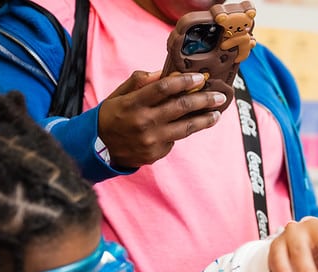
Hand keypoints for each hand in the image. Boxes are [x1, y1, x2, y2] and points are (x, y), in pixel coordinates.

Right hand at [97, 71, 225, 167]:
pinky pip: (174, 140)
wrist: (98, 148)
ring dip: (204, 120)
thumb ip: (140, 82)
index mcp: (134, 103)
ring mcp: (151, 140)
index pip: (164, 88)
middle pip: (181, 108)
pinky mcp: (155, 154)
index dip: (185, 81)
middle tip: (219, 97)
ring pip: (185, 128)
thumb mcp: (119, 94)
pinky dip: (182, 132)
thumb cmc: (112, 116)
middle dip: (204, 100)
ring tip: (216, 114)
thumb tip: (165, 72)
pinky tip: (188, 126)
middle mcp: (144, 122)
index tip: (200, 77)